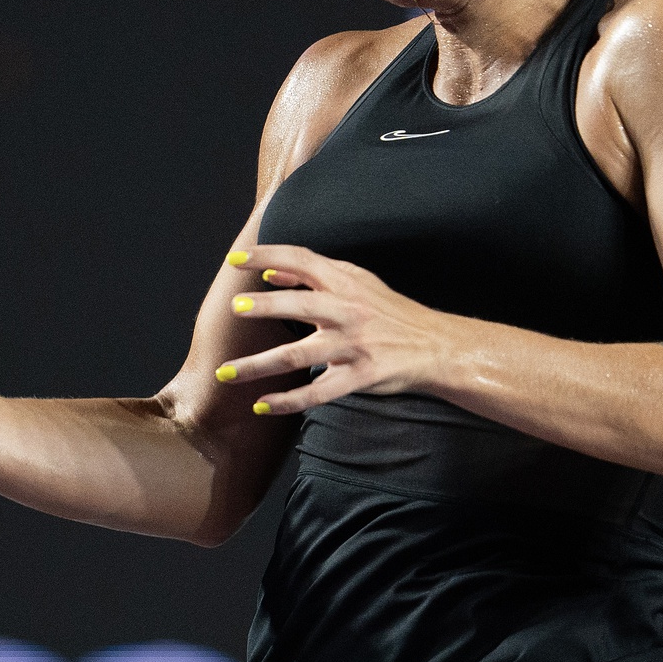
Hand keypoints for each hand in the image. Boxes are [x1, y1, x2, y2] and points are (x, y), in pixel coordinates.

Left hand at [221, 245, 455, 415]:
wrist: (434, 346)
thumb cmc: (388, 311)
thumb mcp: (356, 282)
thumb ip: (313, 276)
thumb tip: (269, 273)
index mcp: (346, 283)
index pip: (302, 260)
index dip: (268, 255)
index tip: (235, 259)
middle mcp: (348, 312)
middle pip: (302, 306)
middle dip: (266, 306)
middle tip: (234, 308)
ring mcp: (353, 346)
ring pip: (300, 355)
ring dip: (259, 365)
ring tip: (227, 372)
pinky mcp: (359, 377)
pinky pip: (318, 392)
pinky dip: (288, 401)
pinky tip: (261, 406)